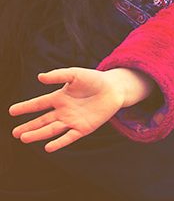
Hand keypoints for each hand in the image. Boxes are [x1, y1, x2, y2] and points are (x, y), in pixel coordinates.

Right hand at [9, 67, 152, 151]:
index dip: (26, 107)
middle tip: (15, 133)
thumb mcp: (76, 74)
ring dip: (38, 134)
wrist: (114, 88)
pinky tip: (48, 147)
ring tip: (24, 138)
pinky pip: (69, 136)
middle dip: (29, 126)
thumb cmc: (94, 80)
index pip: (39, 103)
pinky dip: (59, 142)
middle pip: (42, 120)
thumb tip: (40, 76)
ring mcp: (72, 121)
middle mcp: (63, 111)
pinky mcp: (83, 128)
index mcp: (59, 98)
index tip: (11, 111)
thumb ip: (59, 75)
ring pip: (52, 129)